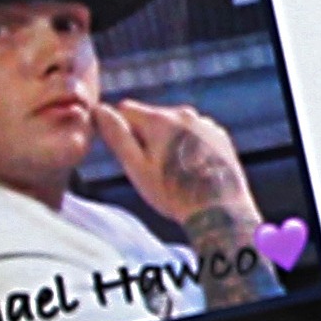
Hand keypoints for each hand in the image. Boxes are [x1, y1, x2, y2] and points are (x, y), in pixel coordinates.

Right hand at [98, 99, 250, 222]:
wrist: (220, 211)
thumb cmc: (172, 193)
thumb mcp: (136, 168)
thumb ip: (117, 136)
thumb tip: (100, 109)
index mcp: (160, 119)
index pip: (125, 109)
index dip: (121, 130)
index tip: (128, 154)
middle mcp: (184, 113)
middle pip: (151, 117)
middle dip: (145, 137)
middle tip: (153, 170)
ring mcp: (205, 123)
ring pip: (173, 126)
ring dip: (167, 141)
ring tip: (175, 174)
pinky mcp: (219, 135)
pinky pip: (194, 134)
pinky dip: (188, 146)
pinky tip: (192, 171)